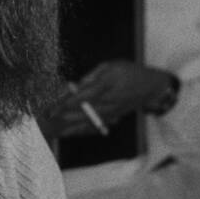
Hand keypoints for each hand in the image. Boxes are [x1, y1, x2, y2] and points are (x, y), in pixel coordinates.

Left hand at [45, 62, 174, 136]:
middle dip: (64, 114)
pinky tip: (67, 133)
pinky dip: (80, 130)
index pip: (84, 95)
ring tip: (53, 127)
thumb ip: (94, 75)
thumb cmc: (130, 72)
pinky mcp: (112, 117)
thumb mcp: (112, 65)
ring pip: (87, 121)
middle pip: (83, 110)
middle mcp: (109, 101)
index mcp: (108, 84)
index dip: (69, 101)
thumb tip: (77, 84)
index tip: (55, 105)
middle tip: (47, 116)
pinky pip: (94, 125)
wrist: (151, 88)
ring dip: (69, 125)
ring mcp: (111, 111)